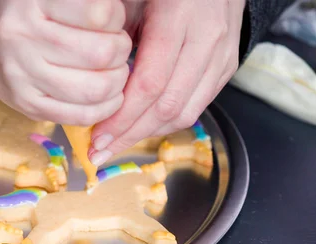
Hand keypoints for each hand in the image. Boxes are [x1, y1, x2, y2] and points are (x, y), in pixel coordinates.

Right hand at [0, 0, 132, 124]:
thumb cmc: (30, 14)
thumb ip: (86, 3)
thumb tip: (122, 16)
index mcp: (32, 1)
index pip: (98, 13)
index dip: (116, 17)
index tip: (111, 21)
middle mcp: (22, 38)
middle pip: (101, 53)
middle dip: (121, 51)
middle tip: (118, 48)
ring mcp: (22, 75)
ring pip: (94, 89)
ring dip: (117, 82)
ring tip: (115, 71)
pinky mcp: (27, 105)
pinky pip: (80, 116)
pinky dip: (106, 108)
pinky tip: (109, 96)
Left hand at [89, 0, 245, 165]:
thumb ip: (113, 33)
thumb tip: (88, 79)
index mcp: (178, 17)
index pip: (149, 84)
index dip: (121, 117)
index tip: (96, 136)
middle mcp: (205, 40)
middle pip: (167, 105)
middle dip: (129, 135)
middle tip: (100, 153)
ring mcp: (221, 56)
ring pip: (185, 112)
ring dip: (147, 134)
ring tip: (116, 146)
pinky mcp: (227, 67)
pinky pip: (197, 105)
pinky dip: (166, 122)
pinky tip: (142, 128)